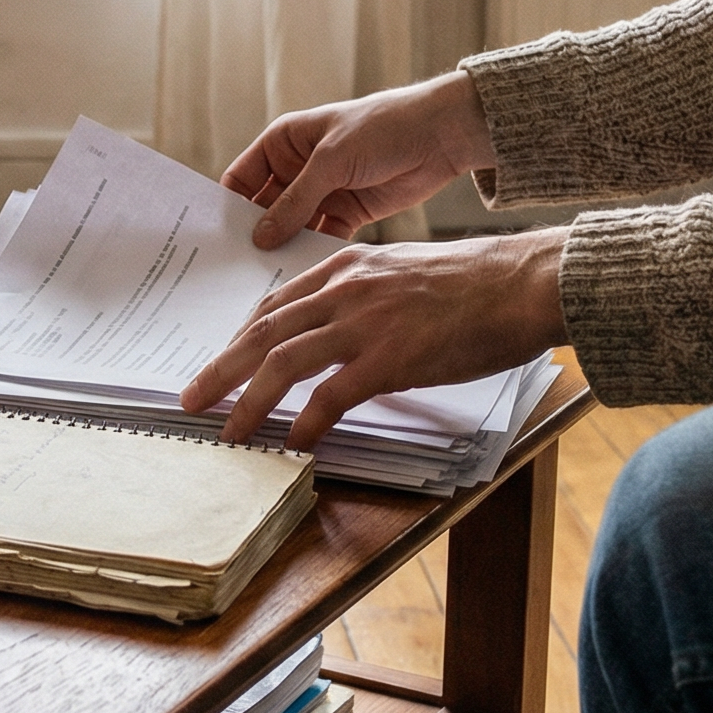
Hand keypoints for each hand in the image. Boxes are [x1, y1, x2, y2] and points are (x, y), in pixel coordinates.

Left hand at [179, 229, 567, 447]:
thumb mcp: (403, 273)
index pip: (275, 303)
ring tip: (229, 432)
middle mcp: (345, 290)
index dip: (241, 337)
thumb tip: (343, 335)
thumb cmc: (474, 284)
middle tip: (191, 400)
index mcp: (346, 267)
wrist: (521, 283)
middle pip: (263, 332)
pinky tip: (294, 445)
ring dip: (249, 402)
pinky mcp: (390, 357)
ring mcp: (364, 322)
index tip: (221, 362)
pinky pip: (331, 395)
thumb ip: (365, 297)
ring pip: (283, 362)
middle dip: (220, 369)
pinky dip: (306, 423)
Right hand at [224, 73, 496, 251]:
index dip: (227, 208)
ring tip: (267, 280)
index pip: (241, 179)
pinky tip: (304, 277)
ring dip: (284, 250)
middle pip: (264, 209)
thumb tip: (260, 237)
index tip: (215, 242)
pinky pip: (320, 239)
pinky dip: (313, 255)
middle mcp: (297, 169)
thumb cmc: (381, 128)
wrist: (439, 136)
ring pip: (292, 228)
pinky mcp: (346, 214)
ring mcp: (321, 193)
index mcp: (283, 143)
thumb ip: (295, 200)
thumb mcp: (331, 161)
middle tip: (237, 270)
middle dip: (255, 236)